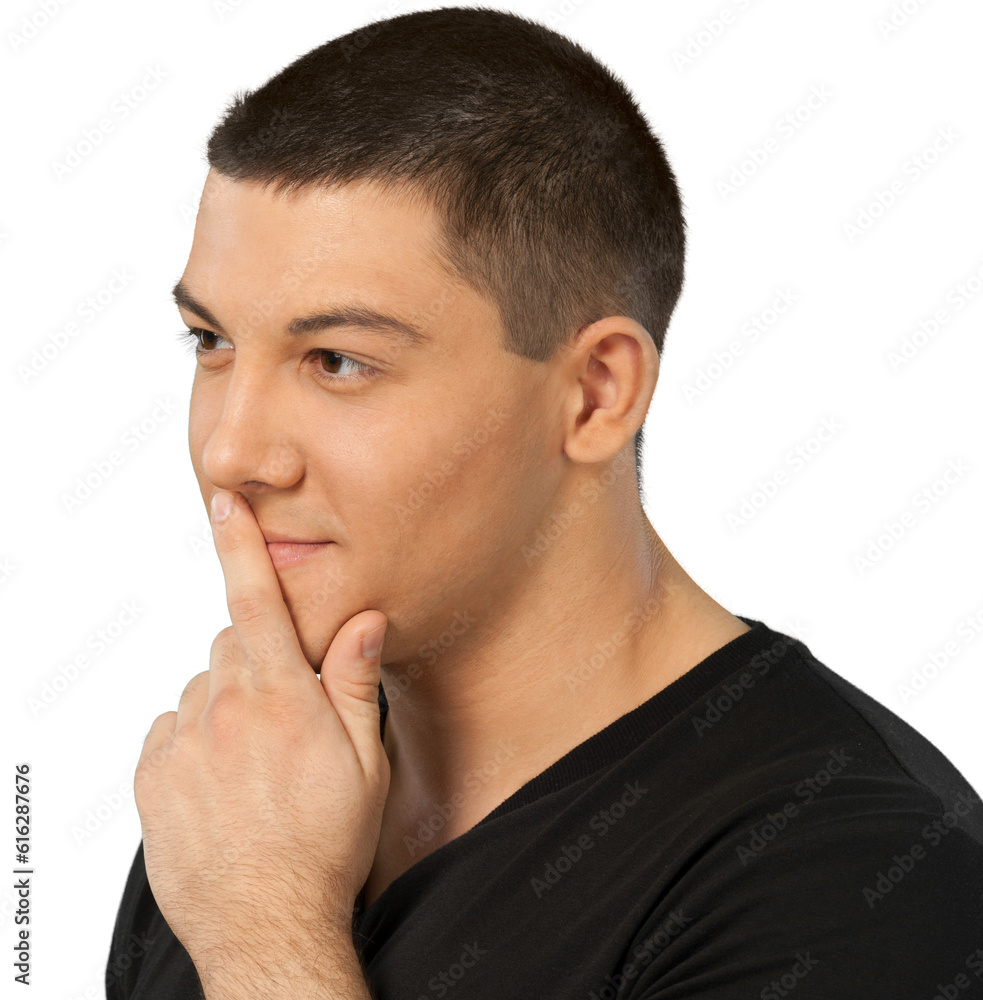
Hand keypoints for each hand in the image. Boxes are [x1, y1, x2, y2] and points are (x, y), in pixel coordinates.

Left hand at [134, 489, 388, 981]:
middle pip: (231, 645)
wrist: (267, 922)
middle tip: (287, 711)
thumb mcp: (365, 761)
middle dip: (258, 658)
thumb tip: (364, 618)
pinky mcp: (153, 778)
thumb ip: (357, 681)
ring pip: (202, 688)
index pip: (256, 603)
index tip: (225, 504)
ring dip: (227, 702)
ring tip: (255, 759)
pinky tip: (222, 778)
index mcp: (282, 698)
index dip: (241, 547)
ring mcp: (183, 744)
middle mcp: (225, 710)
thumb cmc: (327, 842)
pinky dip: (194, 738)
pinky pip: (171, 730)